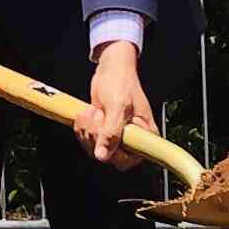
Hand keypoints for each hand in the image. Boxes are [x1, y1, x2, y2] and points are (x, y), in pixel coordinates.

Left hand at [78, 41, 157, 165]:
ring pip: (96, 149)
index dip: (115, 153)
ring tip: (93, 112)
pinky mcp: (103, 131)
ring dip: (88, 130)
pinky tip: (87, 114)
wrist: (111, 69)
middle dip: (96, 136)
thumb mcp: (118, 106)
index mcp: (145, 135)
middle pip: (110, 156)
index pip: (130, 159)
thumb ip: (111, 133)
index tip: (105, 137)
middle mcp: (132, 139)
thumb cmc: (121, 82)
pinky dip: (83, 128)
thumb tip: (103, 155)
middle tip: (97, 118)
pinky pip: (88, 140)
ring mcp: (116, 136)